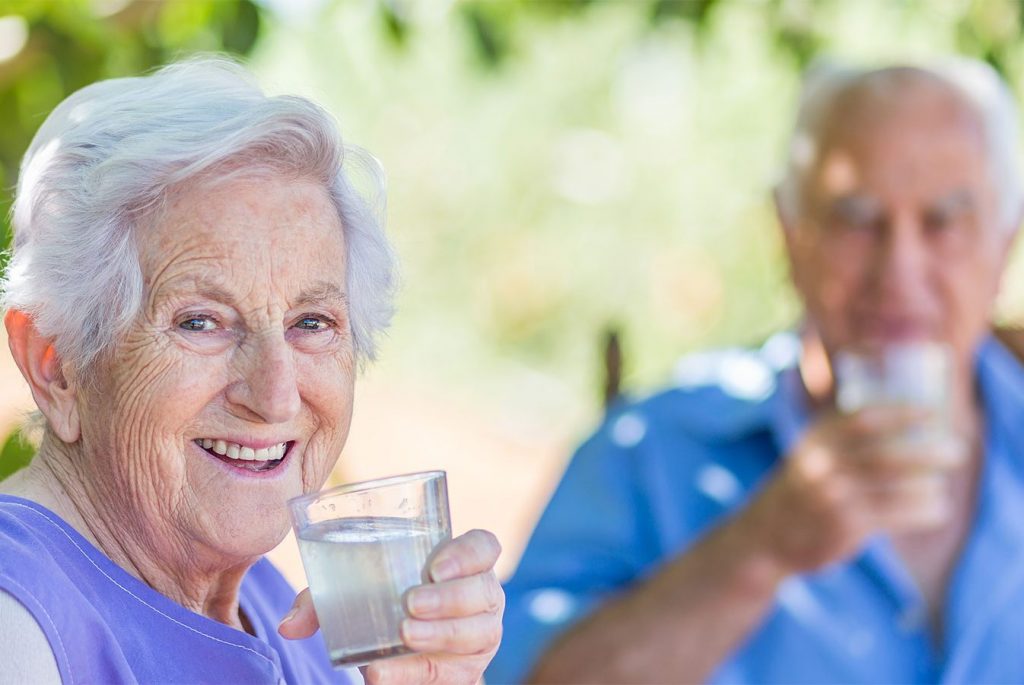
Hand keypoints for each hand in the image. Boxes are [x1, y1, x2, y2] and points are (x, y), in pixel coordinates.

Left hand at [279, 529, 503, 684]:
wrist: (397, 652)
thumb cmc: (379, 603)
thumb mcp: (350, 592)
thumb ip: (321, 601)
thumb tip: (288, 626)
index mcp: (462, 562)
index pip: (485, 546)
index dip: (468, 553)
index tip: (433, 566)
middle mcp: (480, 596)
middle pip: (485, 591)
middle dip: (450, 598)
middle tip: (411, 603)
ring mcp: (480, 634)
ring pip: (479, 632)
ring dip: (442, 633)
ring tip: (406, 634)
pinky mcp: (467, 670)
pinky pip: (452, 673)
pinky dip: (417, 673)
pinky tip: (385, 673)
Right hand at [732, 406, 966, 574]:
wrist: (763, 536)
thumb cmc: (800, 491)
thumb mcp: (810, 453)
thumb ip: (842, 435)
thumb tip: (897, 415)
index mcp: (816, 439)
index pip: (863, 418)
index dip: (901, 412)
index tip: (932, 411)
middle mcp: (822, 464)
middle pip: (884, 454)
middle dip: (926, 451)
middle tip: (957, 450)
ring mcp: (831, 496)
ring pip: (891, 487)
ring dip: (926, 485)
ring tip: (943, 486)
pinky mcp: (842, 525)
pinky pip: (891, 516)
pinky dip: (918, 511)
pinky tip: (935, 509)